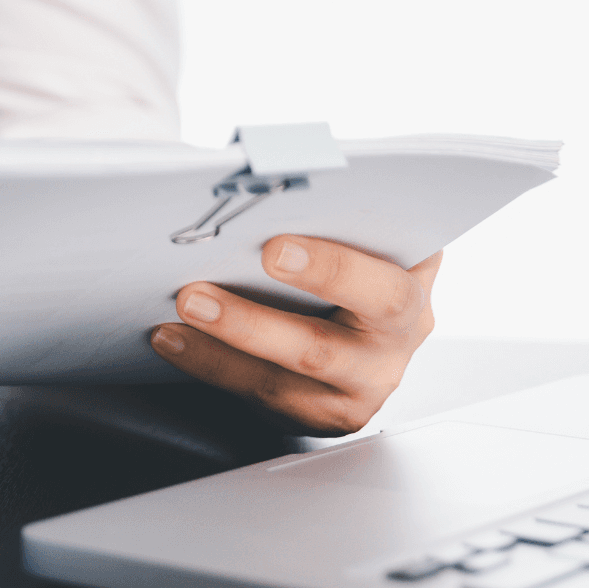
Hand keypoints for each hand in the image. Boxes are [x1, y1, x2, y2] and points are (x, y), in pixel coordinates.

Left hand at [149, 235, 438, 435]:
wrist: (361, 304)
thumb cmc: (348, 246)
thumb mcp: (357, 222)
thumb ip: (325, 206)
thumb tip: (259, 174)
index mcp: (413, 283)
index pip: (385, 285)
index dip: (332, 268)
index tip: (273, 249)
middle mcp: (398, 341)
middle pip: (326, 346)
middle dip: (255, 323)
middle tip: (194, 294)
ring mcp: (363, 384)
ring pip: (287, 380)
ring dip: (221, 349)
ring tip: (178, 315)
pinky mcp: (326, 413)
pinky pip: (265, 399)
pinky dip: (213, 366)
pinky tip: (175, 340)